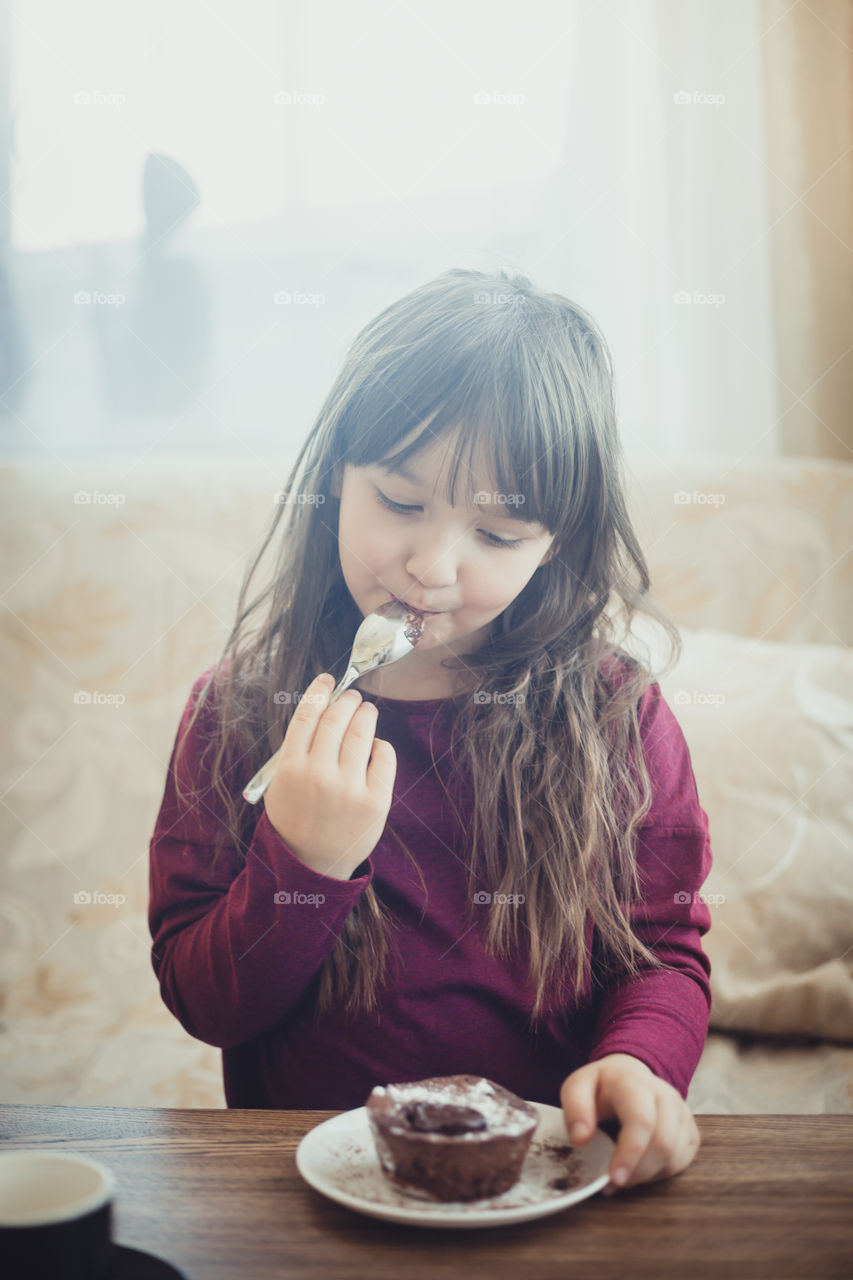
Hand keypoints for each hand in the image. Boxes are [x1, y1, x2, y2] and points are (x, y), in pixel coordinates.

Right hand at [263, 674, 396, 879]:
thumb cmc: (296, 819)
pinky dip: (381, 745)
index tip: (328, 679)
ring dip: (366, 715)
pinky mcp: (375, 801)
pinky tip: (375, 747)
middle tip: (352, 697)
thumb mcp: (281, 784)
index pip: (307, 714)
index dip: (319, 690)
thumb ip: (296, 750)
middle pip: (337, 718)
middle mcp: (319, 774)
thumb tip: (322, 709)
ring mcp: (348, 788)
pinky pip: (384, 757)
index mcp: (291, 768)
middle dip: (347, 700)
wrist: (312, 865)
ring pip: (362, 732)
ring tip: (366, 712)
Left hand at [559, 1052, 700, 1191]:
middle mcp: (665, 1096)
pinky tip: (639, 1166)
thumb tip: (581, 1139)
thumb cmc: (601, 1088)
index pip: (642, 1120)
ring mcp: (682, 1114)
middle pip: (664, 1143)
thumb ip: (575, 1108)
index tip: (614, 1179)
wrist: (629, 1077)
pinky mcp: (691, 1132)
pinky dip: (658, 1173)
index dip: (630, 1153)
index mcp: (634, 1083)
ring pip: (674, 1157)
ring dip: (646, 1174)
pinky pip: (681, 1163)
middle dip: (638, 1171)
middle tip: (612, 1183)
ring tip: (623, 1171)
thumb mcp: (578, 1087)